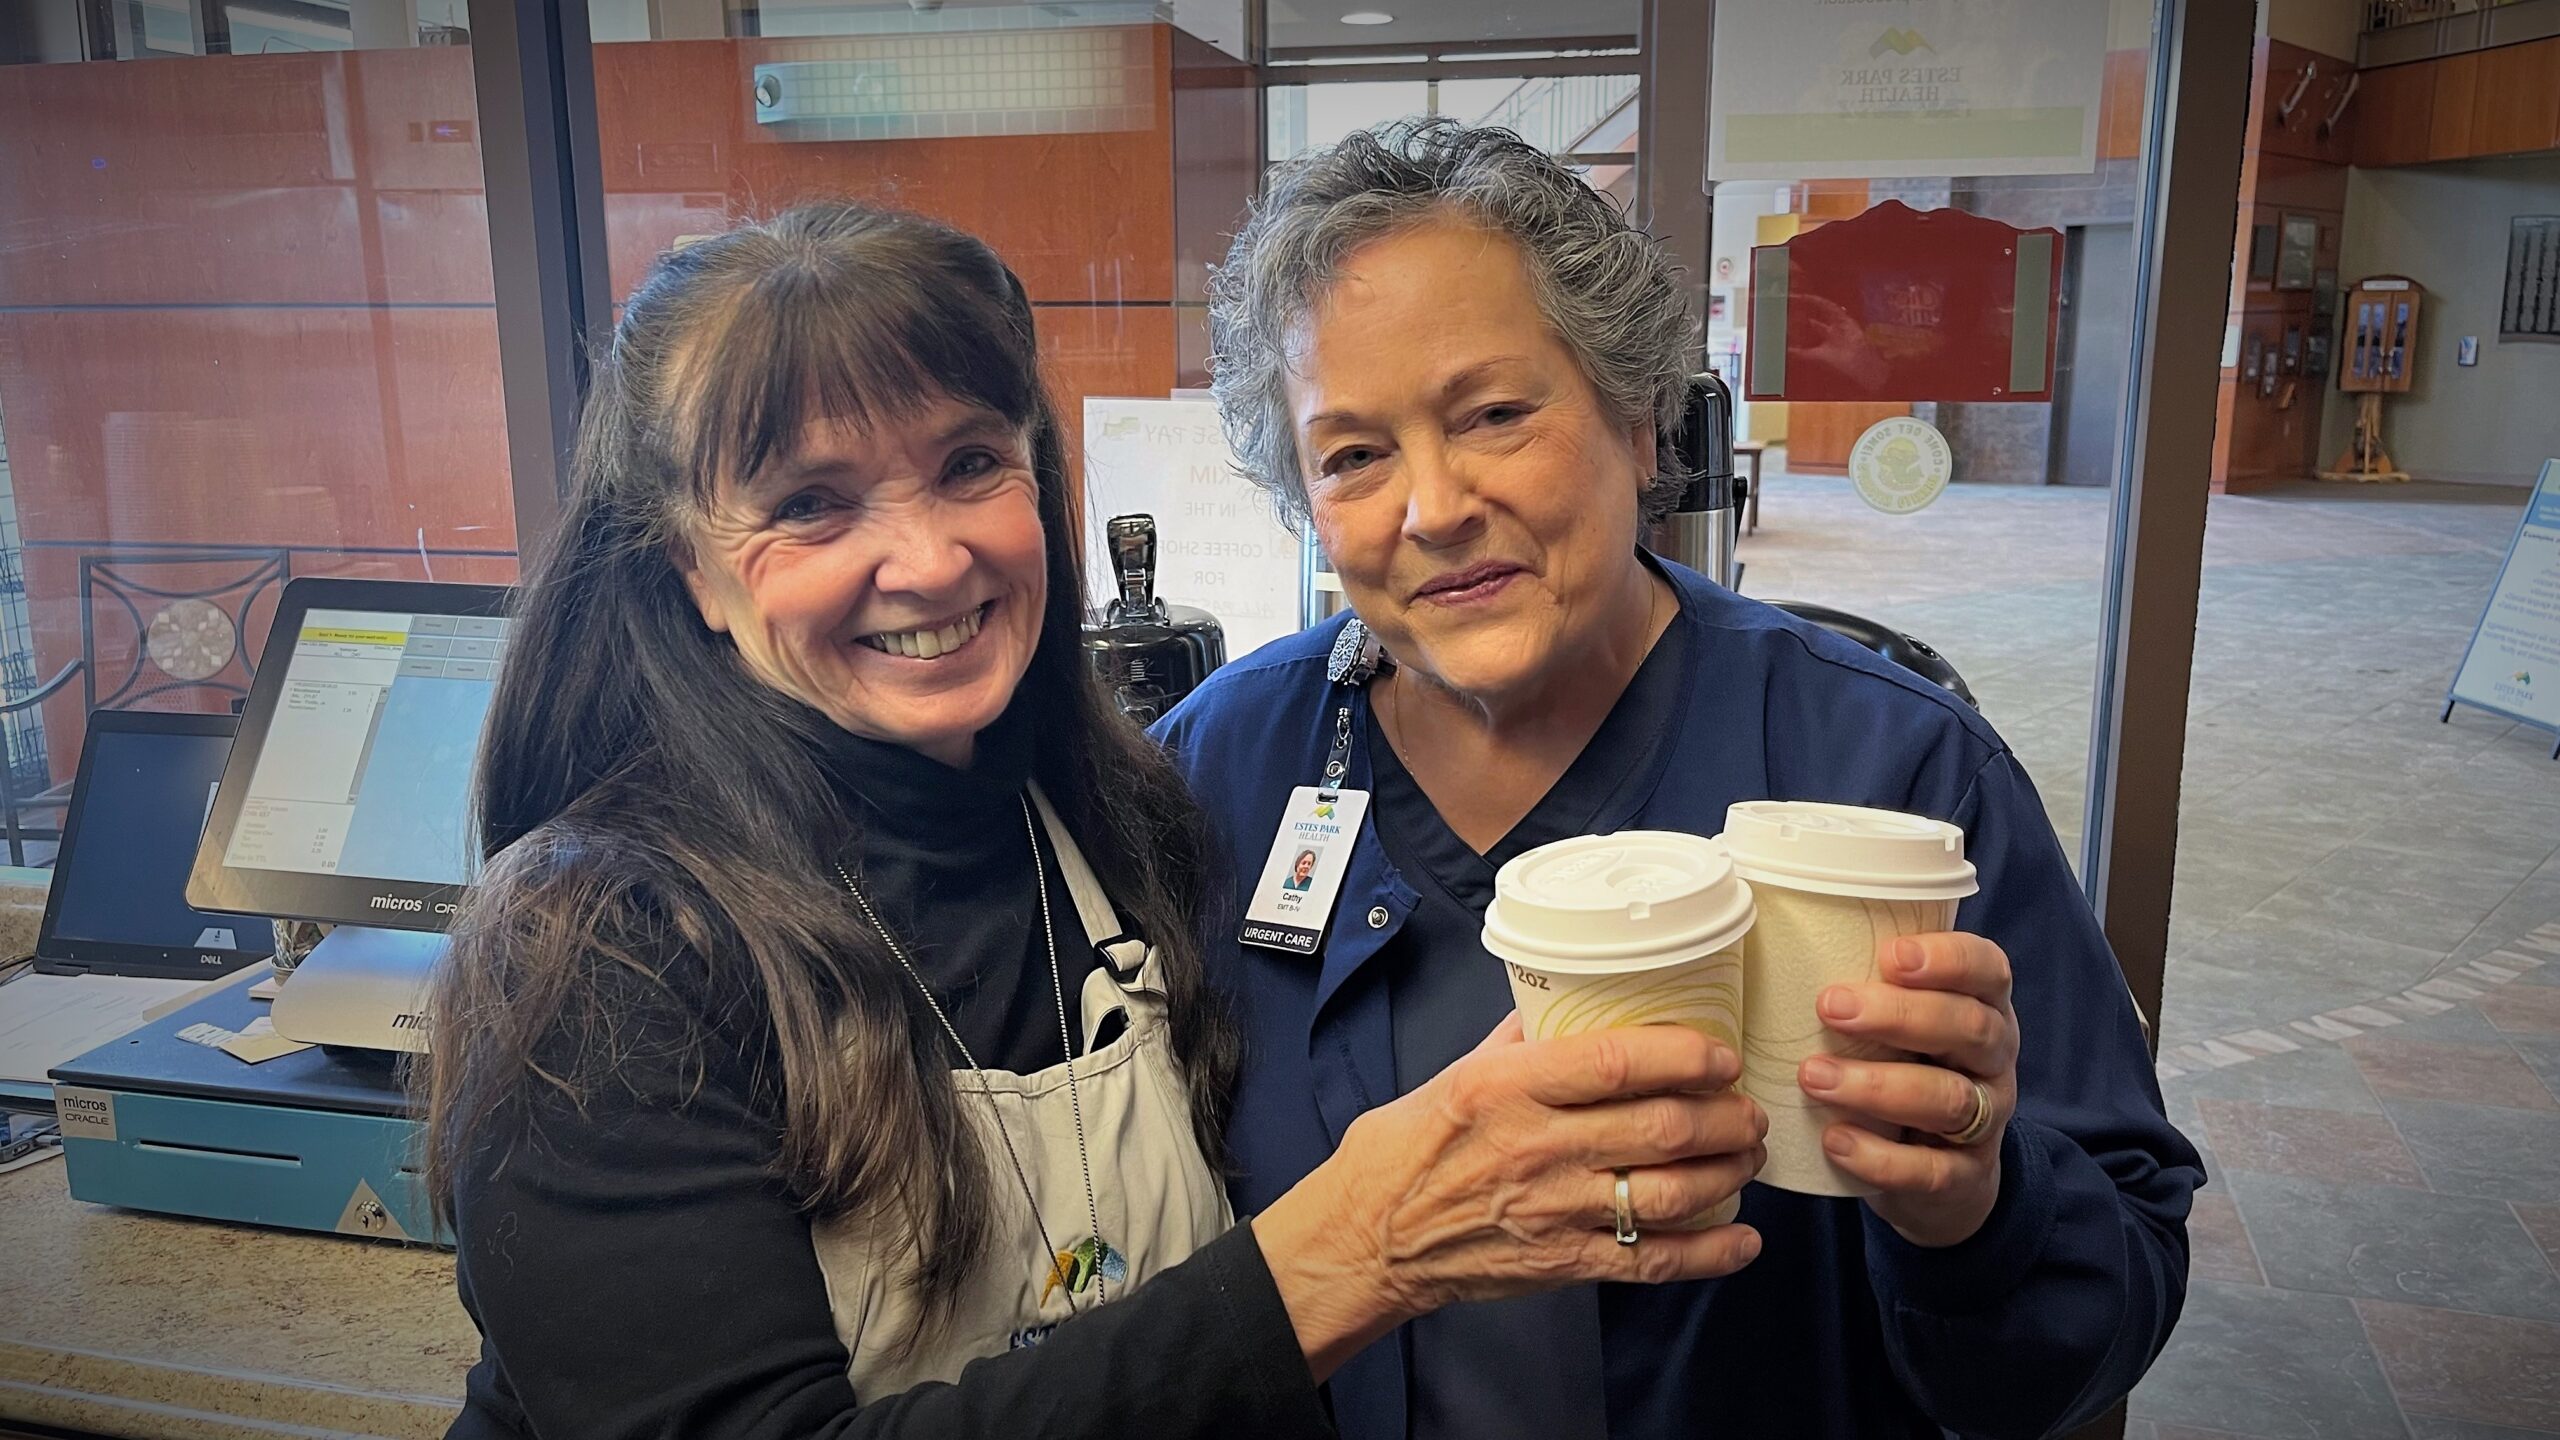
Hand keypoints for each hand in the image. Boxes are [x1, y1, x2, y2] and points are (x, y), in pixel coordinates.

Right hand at [1254, 1016, 1767, 1380]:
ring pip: (1671, 1192)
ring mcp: (1554, 1211)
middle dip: (1726, 1116)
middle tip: (1748, 1108)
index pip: (1616, 1062)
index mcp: (1508, 1088)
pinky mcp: (1563, 1264)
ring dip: (1727, 1172)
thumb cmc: (1404, 1150)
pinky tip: (1744, 1239)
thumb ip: (1516, 1042)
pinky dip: (1710, 1254)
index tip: (1721, 1054)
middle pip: (1661, 1127)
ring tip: (1746, 1156)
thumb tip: (1565, 1000)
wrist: (1368, 1238)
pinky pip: (1653, 1262)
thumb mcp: (1452, 1075)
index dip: (1684, 1055)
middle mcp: (1537, 1147)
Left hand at [1797, 932, 2018, 1248]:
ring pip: (1948, 1099)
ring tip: (1813, 1076)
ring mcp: (1986, 1121)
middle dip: (1900, 1015)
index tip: (1890, 955)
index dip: (1948, 959)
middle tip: (1829, 1006)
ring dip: (1877, 1086)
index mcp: (1983, 1007)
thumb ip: (1865, 986)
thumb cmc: (1905, 1072)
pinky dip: (1881, 1158)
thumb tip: (1770, 931)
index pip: (1987, 969)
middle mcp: (1993, 1061)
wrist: (1941, 1179)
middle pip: (1969, 1029)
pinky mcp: (1963, 1177)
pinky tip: (1835, 1141)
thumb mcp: (1899, 1028)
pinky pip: (1931, 1170)